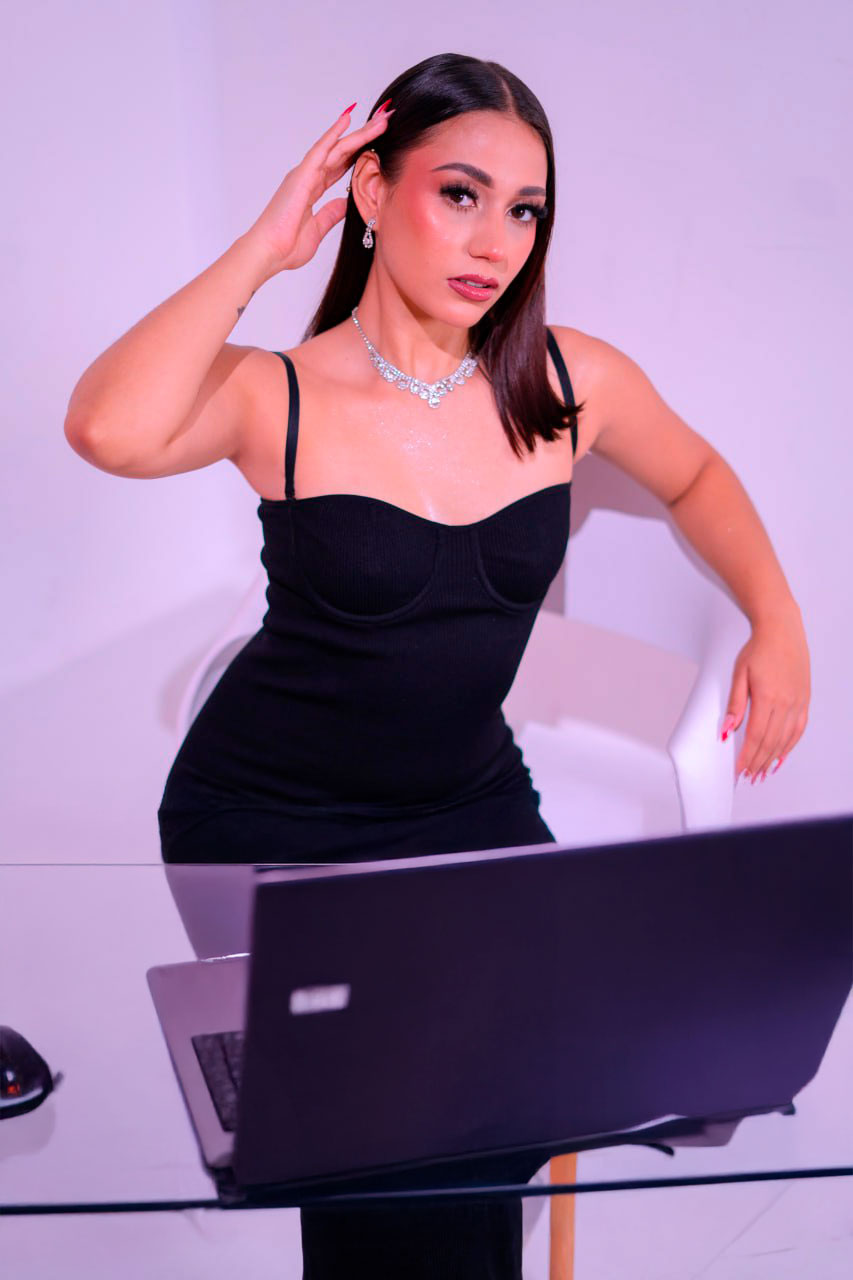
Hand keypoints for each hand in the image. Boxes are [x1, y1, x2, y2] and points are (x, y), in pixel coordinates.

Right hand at [245, 101, 393, 277]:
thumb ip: (330, 214)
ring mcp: (304, 174)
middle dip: (364, 138)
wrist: (269, 253)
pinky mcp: (302, 175)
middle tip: (384, 122)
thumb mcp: (318, 229)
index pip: (340, 167)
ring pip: (336, 147)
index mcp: (312, 190)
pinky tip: (348, 119)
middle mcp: (308, 177)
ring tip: (379, 119)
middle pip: (341, 152)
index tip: (377, 144)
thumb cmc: (287, 246)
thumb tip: (344, 204)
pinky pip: (321, 149)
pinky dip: (334, 134)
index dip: (358, 154)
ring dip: (358, 133)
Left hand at [721, 602, 810, 782]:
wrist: (782, 630)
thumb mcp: (739, 674)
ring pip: (786, 739)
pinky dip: (790, 745)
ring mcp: (798, 702)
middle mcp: (787, 702)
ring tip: (762, 773)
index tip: (739, 770)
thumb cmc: (758, 649)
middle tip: (749, 777)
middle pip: (771, 742)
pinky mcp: (805, 699)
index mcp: (768, 697)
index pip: (756, 736)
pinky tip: (781, 756)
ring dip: (774, 759)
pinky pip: (799, 729)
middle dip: (758, 762)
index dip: (747, 756)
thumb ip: (735, 704)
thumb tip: (728, 730)